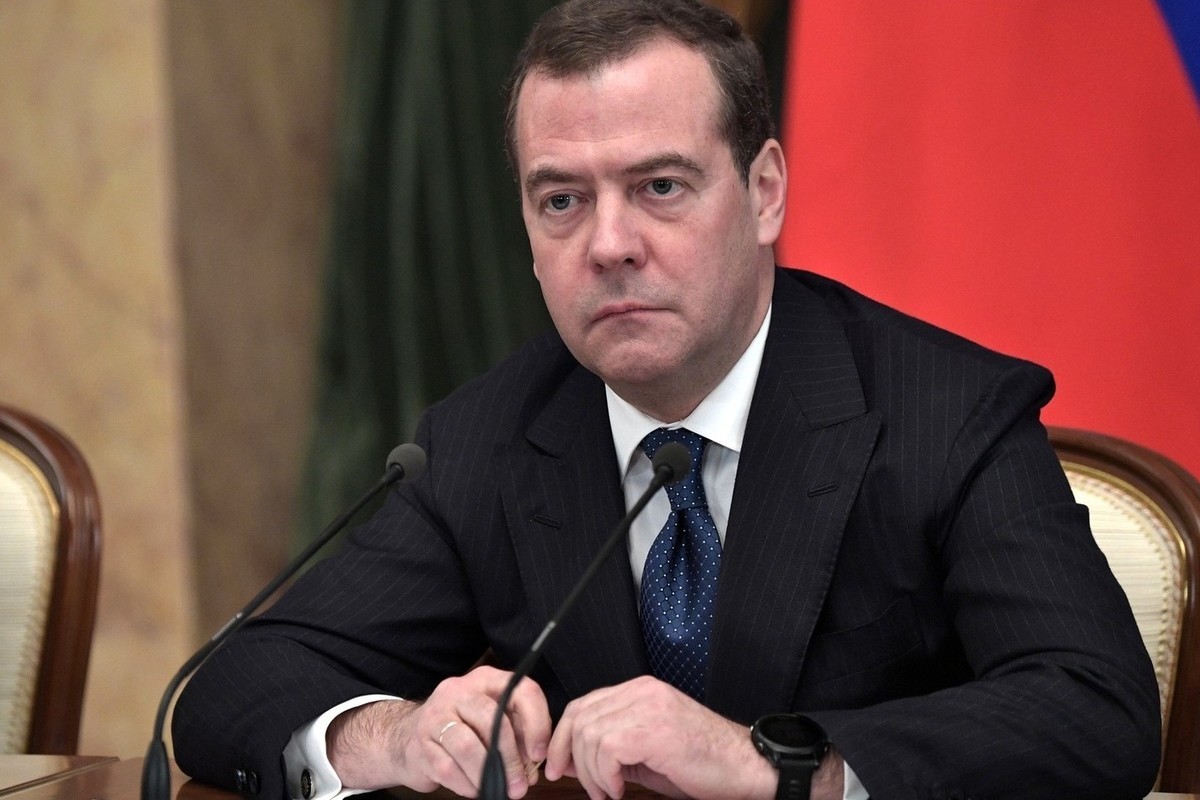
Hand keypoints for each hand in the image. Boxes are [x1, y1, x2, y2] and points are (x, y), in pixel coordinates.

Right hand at [327, 666, 550, 797]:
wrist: (406, 737)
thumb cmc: (461, 729)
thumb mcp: (491, 721)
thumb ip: (516, 735)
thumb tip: (534, 765)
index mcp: (485, 680)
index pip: (521, 690)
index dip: (537, 723)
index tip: (539, 754)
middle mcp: (458, 691)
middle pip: (491, 719)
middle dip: (511, 758)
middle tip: (521, 785)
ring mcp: (435, 716)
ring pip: (468, 746)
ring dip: (488, 775)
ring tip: (501, 791)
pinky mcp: (419, 744)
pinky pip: (448, 768)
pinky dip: (467, 784)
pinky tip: (476, 789)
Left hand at [544, 675, 779, 799]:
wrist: (745, 766)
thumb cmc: (703, 763)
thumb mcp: (648, 752)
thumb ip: (612, 749)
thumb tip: (569, 759)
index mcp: (641, 691)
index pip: (584, 704)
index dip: (562, 737)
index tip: (557, 765)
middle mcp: (643, 691)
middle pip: (580, 716)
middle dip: (567, 755)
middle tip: (579, 784)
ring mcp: (650, 707)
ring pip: (589, 734)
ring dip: (590, 773)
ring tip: (607, 792)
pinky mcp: (656, 729)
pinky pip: (607, 748)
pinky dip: (604, 774)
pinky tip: (618, 789)